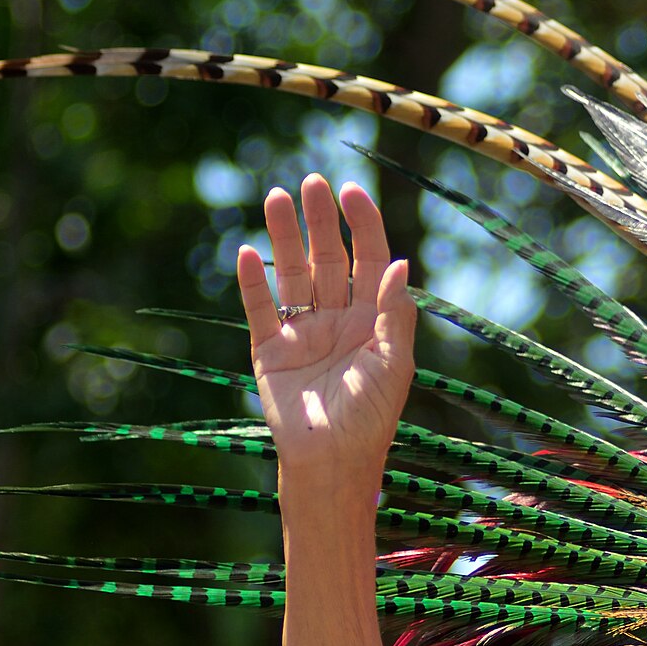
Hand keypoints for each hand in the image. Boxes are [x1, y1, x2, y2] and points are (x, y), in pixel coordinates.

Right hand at [236, 173, 415, 484]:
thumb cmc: (372, 417)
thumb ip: (395, 313)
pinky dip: (252, 283)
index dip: (363, 226)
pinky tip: (246, 251)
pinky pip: (260, 309)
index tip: (352, 192)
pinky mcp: (270, 351)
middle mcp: (338, 319)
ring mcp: (302, 332)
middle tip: (312, 183)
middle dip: (321, 221)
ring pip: (292, 274)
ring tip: (277, 197)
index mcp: (374, 319)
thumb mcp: (394, 364)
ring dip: (284, 237)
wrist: (333, 462)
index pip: (369, 260)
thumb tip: (400, 262)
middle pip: (328, 258)